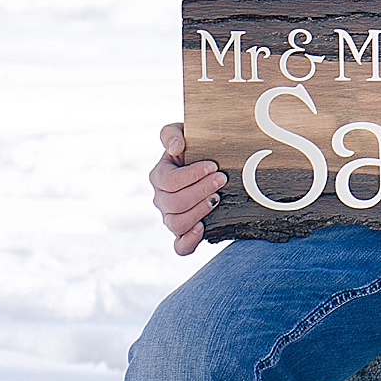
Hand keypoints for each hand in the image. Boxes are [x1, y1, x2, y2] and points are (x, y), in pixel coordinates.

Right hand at [151, 122, 225, 255]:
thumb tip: (176, 147)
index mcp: (159, 176)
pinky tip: (203, 229)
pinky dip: (189, 241)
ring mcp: (170, 217)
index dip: (192, 175)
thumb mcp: (182, 133)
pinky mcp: (183, 233)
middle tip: (222, 179)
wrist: (211, 164)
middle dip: (201, 190)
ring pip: (176, 224)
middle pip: (174, 203)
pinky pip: (180, 247)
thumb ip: (172, 134)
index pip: (169, 181)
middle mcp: (161, 199)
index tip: (214, 166)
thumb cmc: (196, 148)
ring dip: (199, 211)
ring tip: (217, 198)